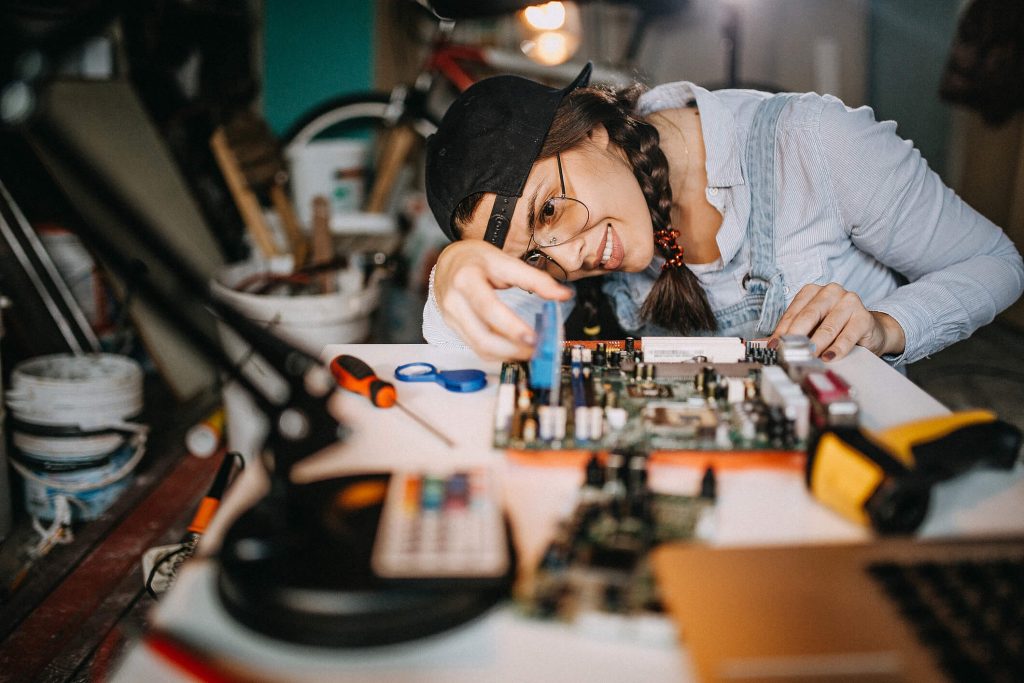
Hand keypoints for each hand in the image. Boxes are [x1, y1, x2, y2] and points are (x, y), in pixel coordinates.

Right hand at [434, 241, 572, 360]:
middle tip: (538, 349)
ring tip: (530, 352)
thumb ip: (535, 279)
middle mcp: (455, 301)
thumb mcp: (505, 261)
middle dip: (513, 348)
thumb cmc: (477, 259)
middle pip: (483, 336)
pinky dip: (498, 354)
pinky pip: (476, 348)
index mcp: (466, 279)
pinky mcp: (454, 328)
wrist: (448, 262)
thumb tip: (564, 295)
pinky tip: (514, 350)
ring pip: (480, 347)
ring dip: (508, 355)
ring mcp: (451, 318)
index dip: (511, 326)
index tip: (534, 338)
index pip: (489, 308)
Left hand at [771, 283, 905, 360]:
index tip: (773, 347)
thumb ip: (791, 333)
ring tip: (806, 359)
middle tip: (787, 353)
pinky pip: (847, 336)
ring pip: (827, 327)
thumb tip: (765, 345)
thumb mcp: (811, 328)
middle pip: (808, 316)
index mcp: (812, 292)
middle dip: (795, 337)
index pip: (793, 312)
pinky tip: (829, 358)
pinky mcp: (863, 317)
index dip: (781, 331)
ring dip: (815, 345)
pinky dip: (836, 349)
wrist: (870, 331)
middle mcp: (831, 292)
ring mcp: (849, 302)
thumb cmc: (835, 328)